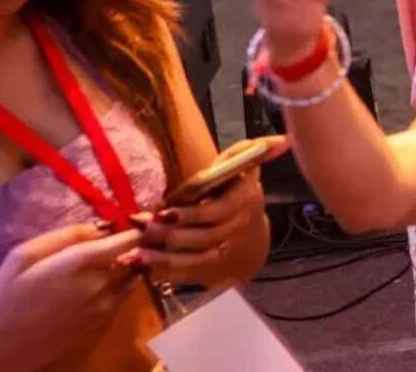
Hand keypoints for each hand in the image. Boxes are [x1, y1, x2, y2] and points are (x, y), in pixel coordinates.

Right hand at [0, 223, 145, 365]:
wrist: (2, 347)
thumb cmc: (6, 297)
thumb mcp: (24, 255)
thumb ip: (65, 236)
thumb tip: (100, 226)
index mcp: (79, 263)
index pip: (127, 239)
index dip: (139, 227)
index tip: (142, 218)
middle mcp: (100, 283)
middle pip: (131, 256)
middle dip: (129, 246)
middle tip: (118, 238)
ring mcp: (105, 305)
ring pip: (130, 276)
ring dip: (128, 264)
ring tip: (112, 258)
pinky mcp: (103, 322)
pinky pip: (123, 294)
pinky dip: (122, 283)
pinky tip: (102, 281)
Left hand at [134, 137, 287, 284]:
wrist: (249, 232)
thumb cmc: (238, 190)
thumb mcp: (246, 166)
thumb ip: (252, 151)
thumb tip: (282, 140)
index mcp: (246, 201)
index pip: (218, 211)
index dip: (191, 214)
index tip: (163, 210)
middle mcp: (237, 229)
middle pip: (203, 237)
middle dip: (169, 234)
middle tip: (140, 229)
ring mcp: (224, 252)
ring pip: (194, 259)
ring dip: (162, 259)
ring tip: (133, 257)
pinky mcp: (209, 270)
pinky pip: (187, 275)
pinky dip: (164, 273)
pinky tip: (141, 269)